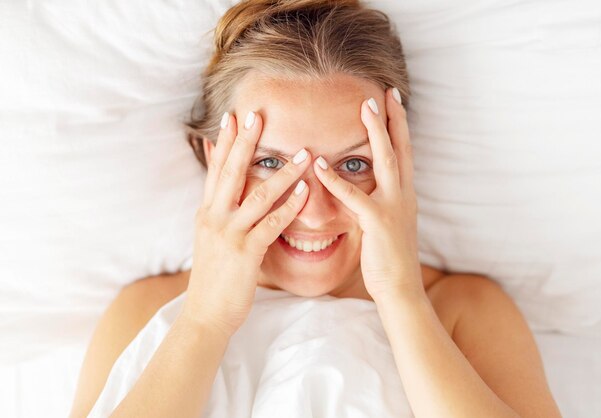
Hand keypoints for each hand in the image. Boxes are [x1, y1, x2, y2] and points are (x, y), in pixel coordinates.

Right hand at [182, 111, 310, 335]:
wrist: (206, 313)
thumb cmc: (214, 275)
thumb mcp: (208, 237)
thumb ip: (216, 209)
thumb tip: (217, 189)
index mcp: (206, 211)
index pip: (216, 169)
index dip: (225, 142)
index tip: (235, 116)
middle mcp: (214, 217)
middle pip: (231, 172)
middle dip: (246, 142)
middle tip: (258, 115)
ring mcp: (229, 234)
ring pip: (258, 195)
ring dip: (282, 173)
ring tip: (304, 153)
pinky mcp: (246, 252)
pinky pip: (272, 224)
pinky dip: (290, 206)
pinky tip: (306, 192)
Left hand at [313, 88, 423, 302]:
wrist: (400, 289)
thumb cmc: (388, 258)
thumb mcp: (386, 224)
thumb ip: (377, 201)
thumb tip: (365, 186)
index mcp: (405, 194)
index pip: (404, 153)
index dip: (400, 126)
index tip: (393, 100)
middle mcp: (404, 195)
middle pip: (401, 149)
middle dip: (394, 119)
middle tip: (385, 93)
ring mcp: (394, 207)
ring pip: (387, 162)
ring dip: (376, 134)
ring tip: (364, 109)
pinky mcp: (378, 223)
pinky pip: (356, 197)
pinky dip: (336, 180)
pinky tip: (320, 165)